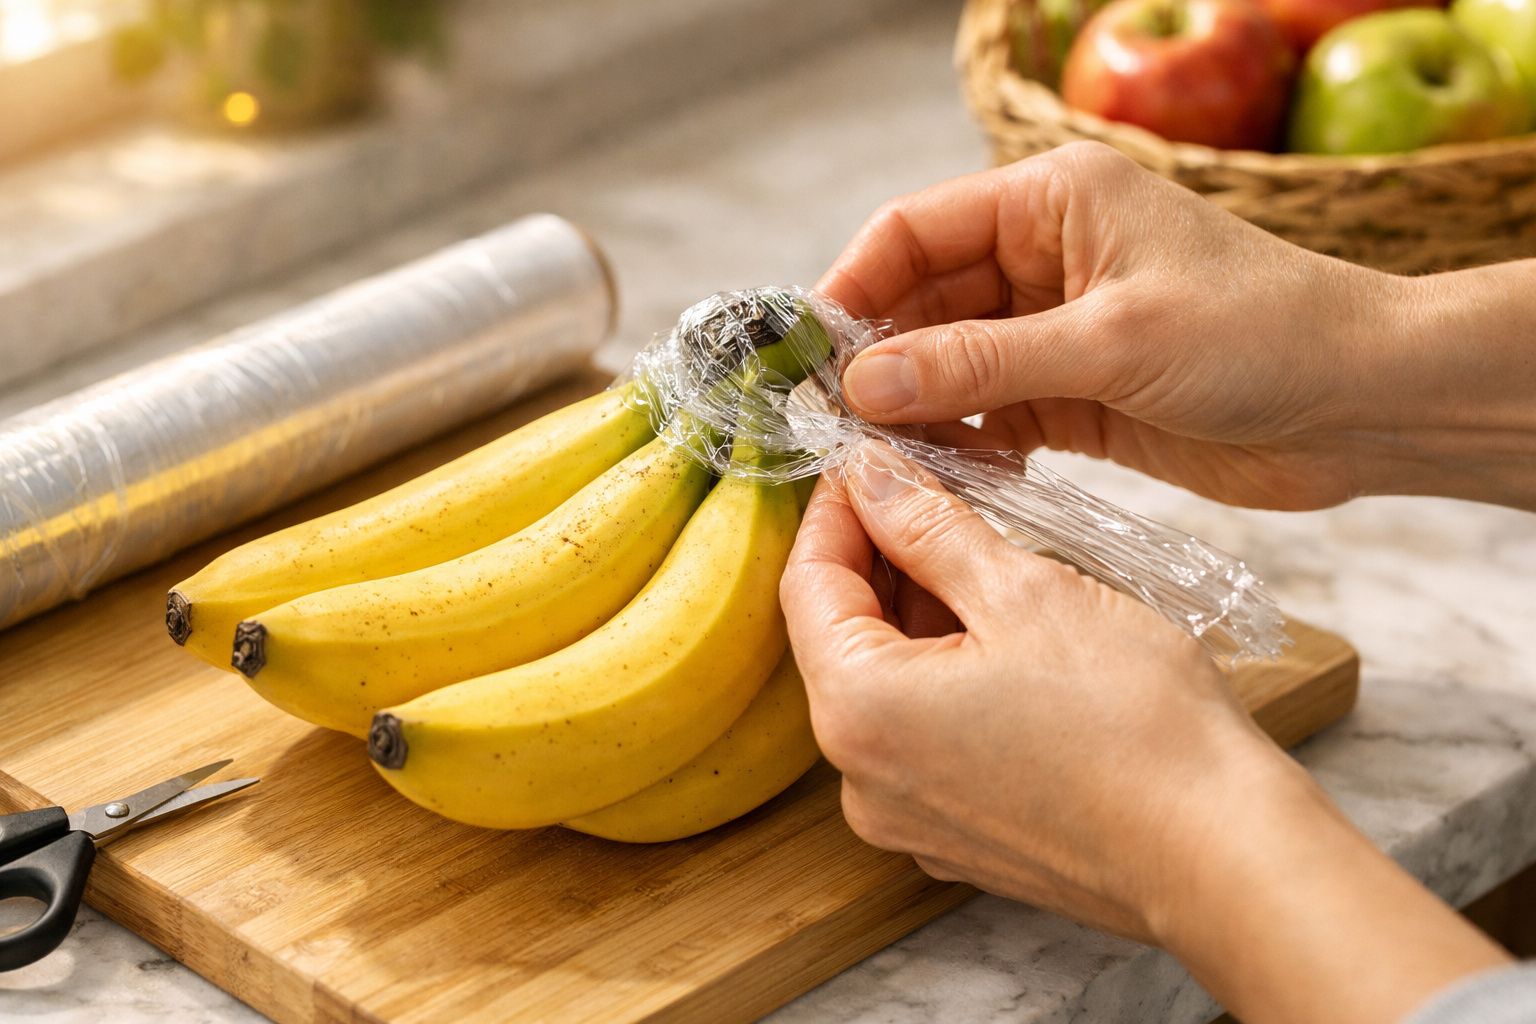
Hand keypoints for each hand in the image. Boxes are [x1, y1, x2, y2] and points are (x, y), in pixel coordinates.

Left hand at [780, 443, 1510, 1023]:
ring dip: (919, 612)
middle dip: (881, 556)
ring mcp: (907, 816)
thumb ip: (928, 526)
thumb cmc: (1135, 725)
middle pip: (841, 635)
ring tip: (982, 552)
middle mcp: (861, 778)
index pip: (807, 583)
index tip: (871, 462)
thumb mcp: (1023, 591)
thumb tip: (871, 477)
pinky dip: (947, 673)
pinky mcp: (957, 833)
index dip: (837, 509)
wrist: (1223, 854)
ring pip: (887, 683)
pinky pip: (924, 732)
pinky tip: (1004, 632)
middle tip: (933, 490)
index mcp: (857, 712)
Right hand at [818, 142, 1535, 510]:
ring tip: (884, 461)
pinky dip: (965, 444)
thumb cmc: (1261, 335)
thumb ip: (981, 361)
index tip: (804, 354)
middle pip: (922, 300)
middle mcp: (1044, 255)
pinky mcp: (1074, 393)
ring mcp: (1056, 328)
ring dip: (916, 410)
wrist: (1365, 404)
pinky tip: (953, 478)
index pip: (916, 229)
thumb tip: (864, 382)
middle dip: (878, 361)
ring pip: (949, 364)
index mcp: (1051, 200)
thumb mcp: (1110, 341)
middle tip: (833, 426)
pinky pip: (989, 413)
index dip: (852, 286)